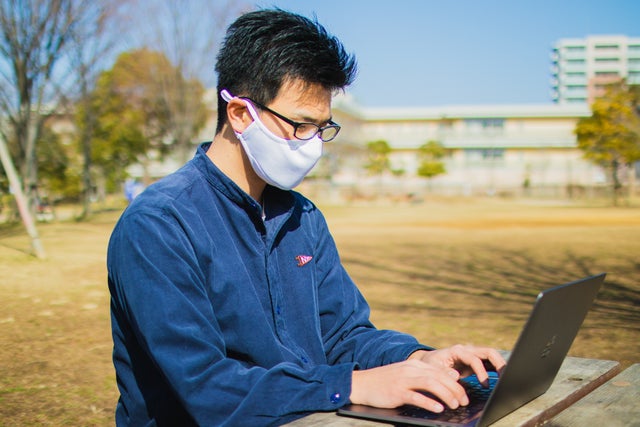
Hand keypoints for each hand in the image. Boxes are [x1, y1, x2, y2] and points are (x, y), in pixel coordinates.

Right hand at [349, 344, 505, 412]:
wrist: (362, 383)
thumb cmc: (386, 381)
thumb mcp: (408, 374)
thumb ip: (428, 374)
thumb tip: (453, 375)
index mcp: (414, 364)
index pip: (441, 371)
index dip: (456, 383)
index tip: (464, 394)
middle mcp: (411, 369)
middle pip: (439, 377)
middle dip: (455, 390)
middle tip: (464, 402)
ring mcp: (403, 380)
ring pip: (431, 384)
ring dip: (446, 395)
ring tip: (455, 405)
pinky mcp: (397, 392)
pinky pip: (416, 397)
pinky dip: (429, 402)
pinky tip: (438, 409)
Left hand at [409, 344, 505, 386]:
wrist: (430, 362)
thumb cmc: (431, 364)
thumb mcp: (433, 368)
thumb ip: (443, 371)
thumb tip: (456, 375)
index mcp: (457, 351)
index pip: (474, 358)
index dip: (481, 371)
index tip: (484, 384)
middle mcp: (467, 350)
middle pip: (488, 352)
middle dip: (498, 363)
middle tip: (505, 377)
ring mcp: (473, 355)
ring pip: (492, 356)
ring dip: (501, 365)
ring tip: (506, 379)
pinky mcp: (475, 362)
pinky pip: (489, 363)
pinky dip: (497, 369)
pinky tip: (502, 378)